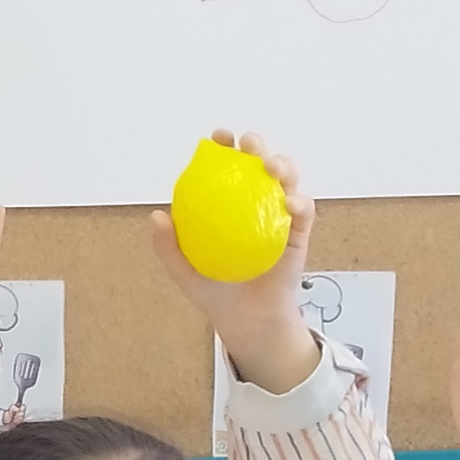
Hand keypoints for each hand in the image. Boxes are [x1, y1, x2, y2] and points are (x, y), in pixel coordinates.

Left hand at [146, 126, 320, 392]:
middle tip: (249, 146)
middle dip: (257, 144)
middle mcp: (256, 203)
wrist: (246, 322)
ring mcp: (280, 215)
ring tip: (272, 168)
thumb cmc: (216, 292)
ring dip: (284, 165)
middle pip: (260, 162)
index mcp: (230, 204)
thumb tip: (156, 216)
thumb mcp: (185, 271)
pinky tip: (290, 201)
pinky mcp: (299, 234)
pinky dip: (300, 201)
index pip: (228, 167)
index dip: (225, 146)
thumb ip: (169, 247)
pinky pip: (304, 211)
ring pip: (288, 179)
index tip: (219, 137)